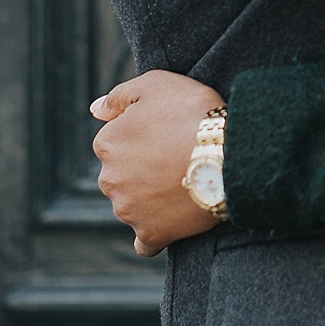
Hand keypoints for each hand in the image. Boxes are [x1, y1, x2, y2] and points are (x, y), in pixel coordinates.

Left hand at [90, 69, 225, 256]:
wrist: (229, 154)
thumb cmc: (194, 113)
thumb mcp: (157, 84)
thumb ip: (119, 95)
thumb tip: (95, 110)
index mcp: (107, 143)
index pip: (116, 141)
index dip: (144, 135)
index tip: (167, 133)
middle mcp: (109, 179)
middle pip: (121, 174)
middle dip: (142, 168)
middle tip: (177, 157)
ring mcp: (128, 210)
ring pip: (132, 205)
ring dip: (150, 198)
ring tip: (184, 183)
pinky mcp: (150, 233)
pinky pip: (145, 241)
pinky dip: (153, 234)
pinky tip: (169, 222)